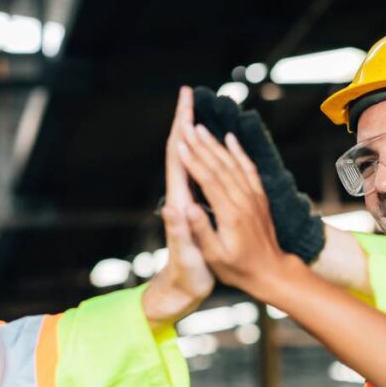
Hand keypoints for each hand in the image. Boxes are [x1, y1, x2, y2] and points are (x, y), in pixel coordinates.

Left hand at [142, 87, 214, 326]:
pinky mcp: (193, 209)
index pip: (177, 156)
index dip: (180, 127)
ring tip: (198, 111)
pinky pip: (199, 173)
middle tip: (190, 94)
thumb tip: (174, 207)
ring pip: (189, 159)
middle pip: (179, 150)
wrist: (179, 292)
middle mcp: (179, 197)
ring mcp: (185, 202)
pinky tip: (211, 148)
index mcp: (179, 203)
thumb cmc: (186, 279)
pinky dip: (204, 155)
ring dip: (192, 133)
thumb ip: (181, 233)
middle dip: (183, 121)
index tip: (186, 102)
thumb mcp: (187, 257)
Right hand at [193, 87, 324, 262]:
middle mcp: (244, 201)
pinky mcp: (260, 197)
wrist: (272, 272)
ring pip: (233, 164)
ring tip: (200, 128)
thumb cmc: (239, 269)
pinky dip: (239, 152)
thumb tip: (186, 208)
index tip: (179, 144)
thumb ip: (202, 230)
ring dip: (216, 144)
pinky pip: (249, 169)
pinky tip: (230, 139)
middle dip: (201, 145)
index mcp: (230, 215)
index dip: (193, 161)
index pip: (209, 181)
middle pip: (220, 166)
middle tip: (186, 126)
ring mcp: (254, 197)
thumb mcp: (215, 256)